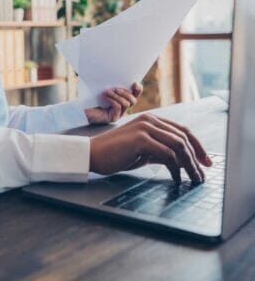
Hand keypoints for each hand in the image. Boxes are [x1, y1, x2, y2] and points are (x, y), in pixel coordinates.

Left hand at [85, 82, 142, 124]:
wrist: (80, 109)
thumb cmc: (89, 97)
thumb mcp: (100, 87)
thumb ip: (109, 82)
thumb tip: (112, 69)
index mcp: (121, 99)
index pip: (134, 95)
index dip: (138, 89)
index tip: (134, 83)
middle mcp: (121, 107)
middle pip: (133, 100)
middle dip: (126, 92)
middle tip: (115, 88)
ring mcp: (118, 113)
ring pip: (126, 104)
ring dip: (117, 96)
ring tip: (107, 92)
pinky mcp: (113, 117)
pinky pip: (118, 107)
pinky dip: (112, 100)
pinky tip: (104, 96)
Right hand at [89, 112, 212, 183]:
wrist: (92, 154)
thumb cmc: (115, 154)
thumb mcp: (142, 151)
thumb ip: (161, 151)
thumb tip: (182, 161)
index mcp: (150, 120)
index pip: (182, 130)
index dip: (197, 145)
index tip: (206, 162)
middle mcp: (150, 120)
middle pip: (183, 137)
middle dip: (197, 157)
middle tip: (202, 175)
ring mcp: (145, 128)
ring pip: (178, 145)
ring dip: (190, 164)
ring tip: (193, 179)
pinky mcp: (140, 139)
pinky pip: (167, 154)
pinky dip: (176, 168)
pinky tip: (176, 178)